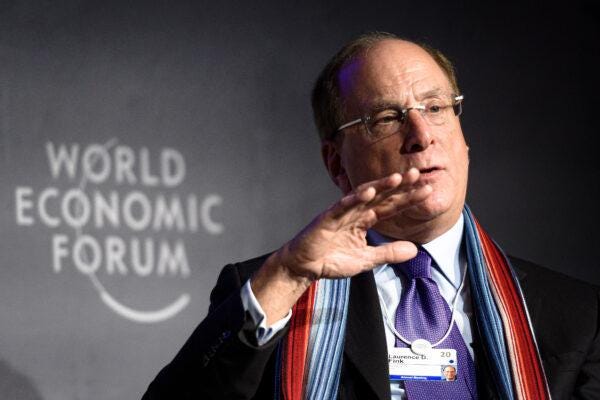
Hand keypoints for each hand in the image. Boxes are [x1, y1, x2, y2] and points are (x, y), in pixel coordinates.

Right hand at [278, 168, 431, 279]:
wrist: (305, 267)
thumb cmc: (331, 260)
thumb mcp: (366, 260)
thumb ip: (388, 253)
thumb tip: (414, 250)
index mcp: (365, 220)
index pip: (391, 206)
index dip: (408, 198)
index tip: (427, 190)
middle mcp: (355, 212)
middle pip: (381, 196)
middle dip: (399, 185)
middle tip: (418, 174)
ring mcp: (341, 213)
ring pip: (363, 195)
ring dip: (380, 186)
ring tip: (397, 178)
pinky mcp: (327, 218)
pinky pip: (342, 206)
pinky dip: (355, 198)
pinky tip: (368, 191)